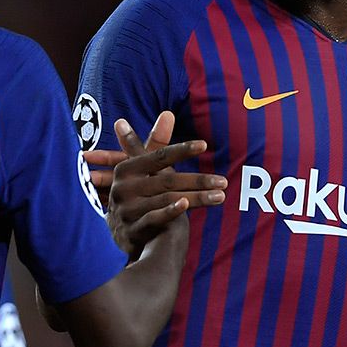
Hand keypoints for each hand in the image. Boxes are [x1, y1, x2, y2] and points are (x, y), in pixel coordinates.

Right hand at [102, 112, 225, 254]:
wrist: (124, 234)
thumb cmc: (139, 195)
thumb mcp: (143, 169)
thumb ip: (156, 143)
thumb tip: (169, 113)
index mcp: (126, 170)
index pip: (158, 157)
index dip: (181, 150)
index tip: (204, 145)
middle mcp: (123, 188)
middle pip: (166, 180)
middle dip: (197, 180)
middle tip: (223, 181)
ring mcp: (126, 210)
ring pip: (166, 199)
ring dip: (196, 197)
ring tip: (220, 196)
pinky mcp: (132, 230)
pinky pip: (154, 218)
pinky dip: (170, 211)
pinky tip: (186, 206)